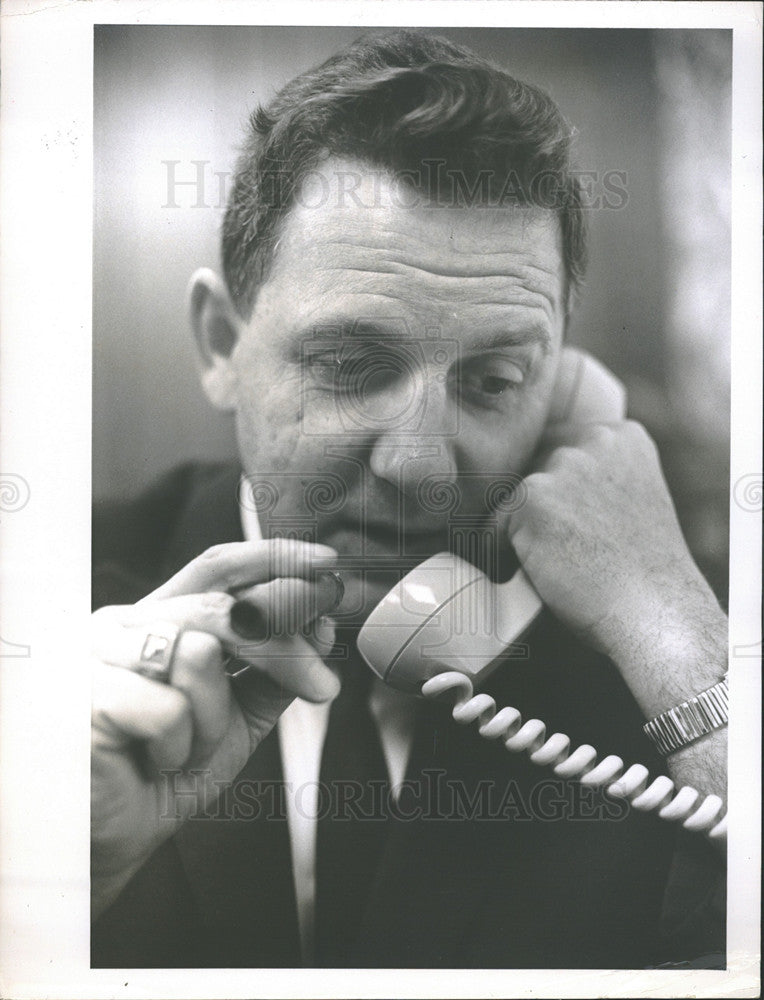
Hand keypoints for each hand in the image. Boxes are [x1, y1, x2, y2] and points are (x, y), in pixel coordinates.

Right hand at [91, 539, 340, 917]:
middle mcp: (124, 624)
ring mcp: (98, 654)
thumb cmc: (162, 775)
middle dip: (283, 648)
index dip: (273, 559)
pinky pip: (169, 709)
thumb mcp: (235, 717)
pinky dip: (177, 749)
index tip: (327, 565)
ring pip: (198, 654)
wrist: (109, 844)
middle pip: (222, 607)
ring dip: (212, 720)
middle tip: (322, 686)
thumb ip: (272, 672)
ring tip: (183, 752)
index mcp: (158, 620)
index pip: (217, 568)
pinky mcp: (87, 695)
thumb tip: (321, 627)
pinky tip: (151, 764)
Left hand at [508, 420, 722, 688]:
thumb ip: (594, 477)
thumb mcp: (631, 499)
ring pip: (513, 500)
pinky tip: (536, 575)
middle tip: (568, 552)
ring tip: (558, 564)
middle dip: (540, 512)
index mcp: (622, 437)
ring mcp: (563, 465)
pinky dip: (501, 555)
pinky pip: (492, 527)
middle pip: (533, 470)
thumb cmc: (642, 573)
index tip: (577, 529)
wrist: (655, 613)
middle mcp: (594, 440)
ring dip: (523, 532)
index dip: (559, 496)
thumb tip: (537, 479)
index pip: (559, 450)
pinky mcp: (532, 497)